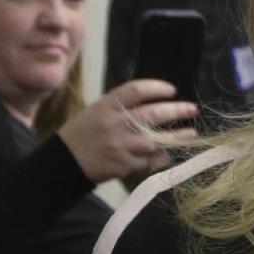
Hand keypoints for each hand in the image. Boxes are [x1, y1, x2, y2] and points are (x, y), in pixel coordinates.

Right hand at [58, 79, 198, 184]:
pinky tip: (169, 155)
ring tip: (191, 133)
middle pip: (152, 113)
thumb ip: (121, 107)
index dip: (157, 88)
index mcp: (106, 106)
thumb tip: (153, 102)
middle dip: (176, 110)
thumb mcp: (96, 111)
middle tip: (191, 109)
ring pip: (156, 140)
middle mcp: (114, 123)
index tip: (172, 90)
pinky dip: (160, 158)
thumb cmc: (81, 134)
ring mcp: (120, 145)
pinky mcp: (123, 165)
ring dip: (177, 136)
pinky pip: (149, 160)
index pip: (136, 90)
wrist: (62, 163)